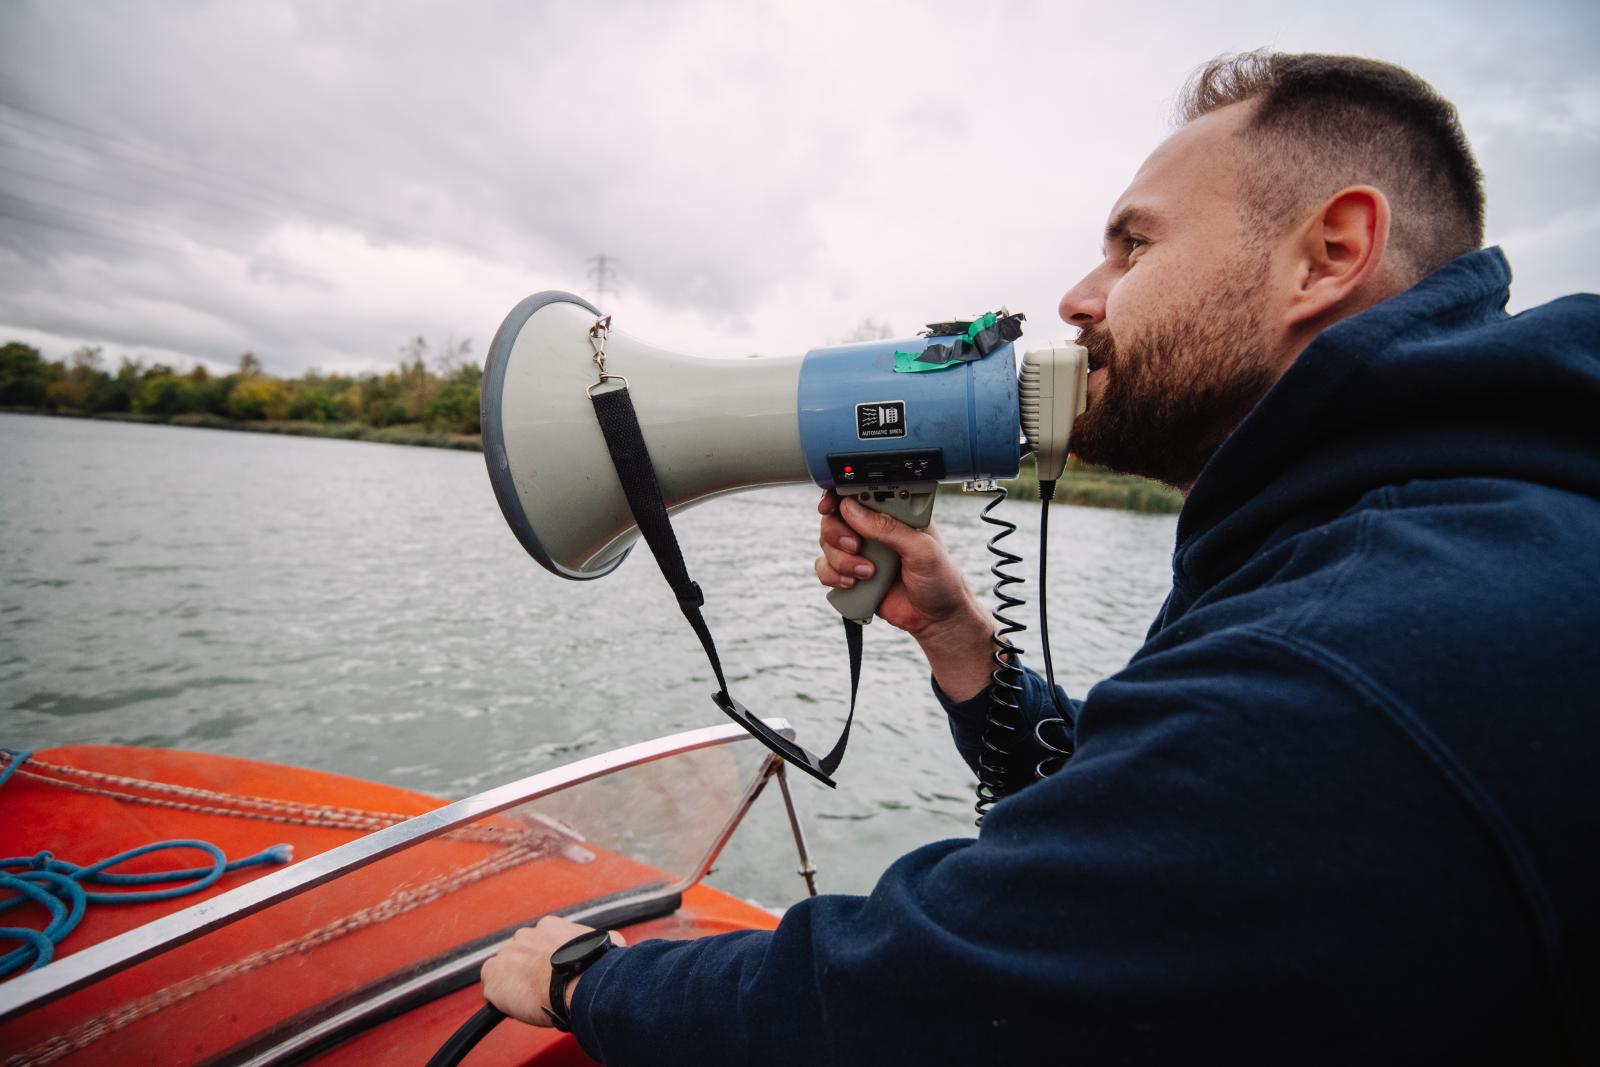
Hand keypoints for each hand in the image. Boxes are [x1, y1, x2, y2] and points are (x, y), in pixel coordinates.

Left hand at [480, 916, 626, 1026]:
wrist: (579, 984)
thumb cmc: (594, 967)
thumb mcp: (606, 943)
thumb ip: (601, 940)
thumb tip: (613, 943)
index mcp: (549, 926)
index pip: (540, 942)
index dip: (546, 960)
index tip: (553, 973)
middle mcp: (524, 935)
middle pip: (520, 954)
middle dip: (528, 969)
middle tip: (542, 987)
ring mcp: (506, 954)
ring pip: (505, 970)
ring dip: (514, 982)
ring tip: (531, 999)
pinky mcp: (492, 975)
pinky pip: (491, 987)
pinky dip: (500, 997)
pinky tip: (516, 1005)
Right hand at [815, 491, 994, 699]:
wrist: (936, 620)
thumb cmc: (940, 580)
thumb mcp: (921, 549)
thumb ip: (889, 528)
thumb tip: (853, 510)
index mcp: (894, 513)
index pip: (861, 493)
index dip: (840, 494)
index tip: (830, 505)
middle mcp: (875, 529)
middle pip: (835, 516)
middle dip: (838, 533)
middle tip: (855, 546)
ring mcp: (862, 551)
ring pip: (827, 543)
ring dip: (840, 559)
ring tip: (866, 573)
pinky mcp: (852, 575)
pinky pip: (826, 569)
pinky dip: (833, 576)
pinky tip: (853, 584)